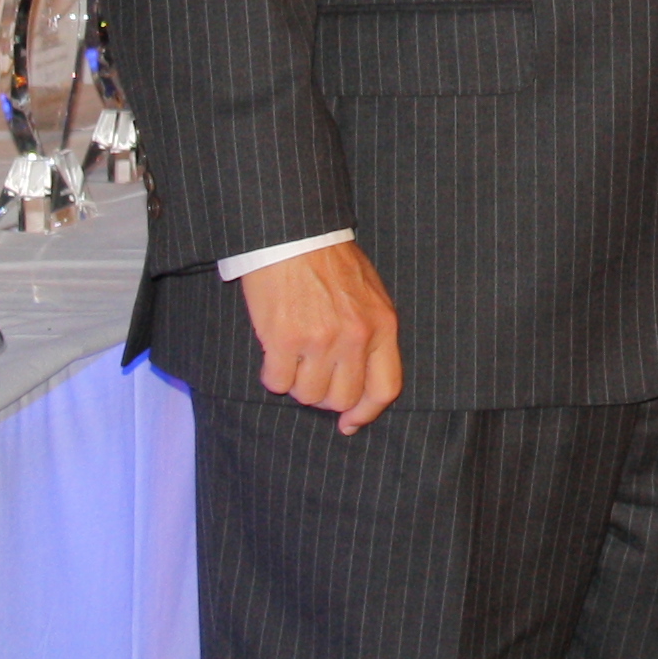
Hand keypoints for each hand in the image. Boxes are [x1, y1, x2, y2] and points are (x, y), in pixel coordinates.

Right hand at [242, 240, 403, 432]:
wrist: (295, 234)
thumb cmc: (330, 262)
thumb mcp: (369, 295)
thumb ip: (371, 335)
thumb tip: (360, 383)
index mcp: (382, 325)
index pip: (385, 388)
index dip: (366, 413)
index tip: (349, 423)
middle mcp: (355, 337)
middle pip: (341, 399)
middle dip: (323, 394)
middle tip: (311, 372)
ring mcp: (321, 340)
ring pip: (307, 395)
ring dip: (296, 382)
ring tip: (294, 353)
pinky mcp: (285, 339)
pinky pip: (277, 382)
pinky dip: (272, 374)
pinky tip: (274, 351)